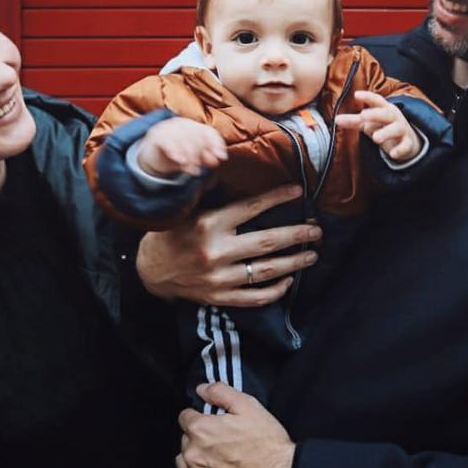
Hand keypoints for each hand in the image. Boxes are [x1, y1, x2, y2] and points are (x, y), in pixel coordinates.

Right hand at [137, 185, 321, 305]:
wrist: (150, 270)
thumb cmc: (172, 234)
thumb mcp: (188, 209)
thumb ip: (213, 195)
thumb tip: (232, 170)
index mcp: (209, 224)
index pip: (251, 208)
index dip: (277, 198)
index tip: (299, 192)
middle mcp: (216, 252)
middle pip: (267, 242)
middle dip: (297, 235)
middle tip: (317, 230)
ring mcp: (219, 278)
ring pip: (266, 271)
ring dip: (294, 262)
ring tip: (313, 255)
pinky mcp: (219, 297)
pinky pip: (254, 297)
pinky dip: (274, 291)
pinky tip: (288, 281)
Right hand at [138, 117, 228, 176]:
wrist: (152, 153)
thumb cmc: (177, 153)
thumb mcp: (193, 156)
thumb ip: (207, 157)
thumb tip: (219, 158)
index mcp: (193, 126)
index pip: (209, 132)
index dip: (217, 144)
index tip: (222, 158)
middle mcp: (181, 124)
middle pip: (196, 135)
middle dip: (200, 153)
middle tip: (200, 167)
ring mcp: (167, 127)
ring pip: (182, 138)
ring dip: (190, 156)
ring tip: (193, 170)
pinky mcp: (155, 135)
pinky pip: (167, 141)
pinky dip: (175, 151)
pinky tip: (180, 161)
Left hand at [176, 383, 295, 467]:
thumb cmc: (265, 442)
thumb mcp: (248, 406)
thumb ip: (220, 392)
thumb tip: (202, 389)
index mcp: (201, 429)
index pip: (185, 416)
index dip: (200, 414)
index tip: (213, 419)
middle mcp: (194, 452)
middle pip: (186, 436)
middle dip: (200, 434)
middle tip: (222, 435)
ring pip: (186, 456)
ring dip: (198, 452)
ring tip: (220, 452)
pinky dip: (200, 467)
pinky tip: (217, 464)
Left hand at [335, 90, 422, 161]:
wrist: (407, 139)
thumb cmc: (384, 126)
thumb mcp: (369, 123)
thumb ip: (354, 121)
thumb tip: (336, 119)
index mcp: (384, 109)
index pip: (377, 100)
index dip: (368, 97)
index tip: (356, 94)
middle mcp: (394, 117)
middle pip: (386, 113)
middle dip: (375, 114)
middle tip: (363, 116)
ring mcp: (402, 130)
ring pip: (396, 129)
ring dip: (386, 132)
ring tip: (375, 138)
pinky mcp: (407, 143)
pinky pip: (405, 145)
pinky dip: (400, 149)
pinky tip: (393, 154)